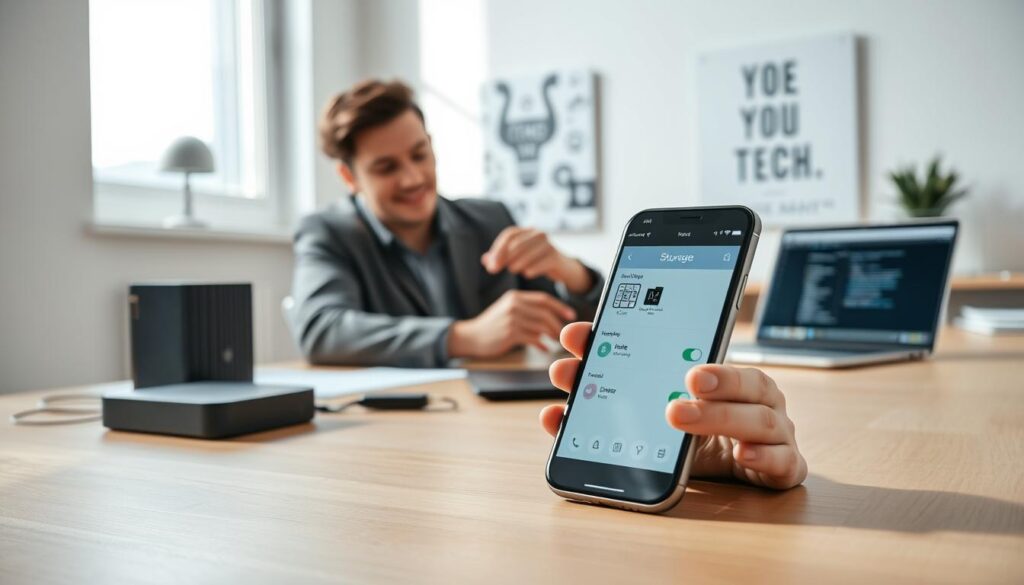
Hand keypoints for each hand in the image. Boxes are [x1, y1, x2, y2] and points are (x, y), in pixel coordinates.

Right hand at [448, 290, 575, 357]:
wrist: (471, 336)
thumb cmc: (492, 325)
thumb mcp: (507, 309)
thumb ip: (526, 309)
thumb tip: (549, 316)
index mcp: (515, 296)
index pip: (543, 299)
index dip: (560, 307)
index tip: (571, 314)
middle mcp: (514, 305)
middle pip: (545, 313)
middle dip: (558, 324)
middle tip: (562, 332)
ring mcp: (512, 319)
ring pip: (541, 326)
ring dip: (551, 335)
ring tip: (554, 340)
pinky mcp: (510, 333)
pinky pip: (533, 338)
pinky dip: (541, 344)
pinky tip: (544, 348)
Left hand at [482, 227, 591, 293]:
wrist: (563, 269)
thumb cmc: (537, 262)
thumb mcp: (519, 259)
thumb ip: (501, 259)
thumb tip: (484, 260)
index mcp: (528, 232)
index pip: (509, 234)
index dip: (498, 248)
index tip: (489, 263)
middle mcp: (539, 234)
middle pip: (517, 243)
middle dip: (503, 257)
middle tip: (494, 270)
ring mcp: (549, 245)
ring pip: (528, 253)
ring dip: (517, 262)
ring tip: (512, 270)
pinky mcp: (556, 257)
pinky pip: (541, 263)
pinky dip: (532, 269)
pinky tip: (526, 274)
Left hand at [539, 322, 806, 489]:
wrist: (743, 480)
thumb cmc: (695, 439)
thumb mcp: (655, 419)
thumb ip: (613, 407)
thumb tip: (552, 414)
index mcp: (725, 375)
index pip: (706, 347)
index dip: (655, 334)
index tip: (640, 347)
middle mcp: (754, 398)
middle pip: (741, 380)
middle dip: (700, 376)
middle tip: (659, 376)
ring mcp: (775, 432)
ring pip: (760, 418)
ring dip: (718, 415)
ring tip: (676, 414)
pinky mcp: (786, 468)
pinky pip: (787, 462)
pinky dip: (766, 458)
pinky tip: (741, 456)